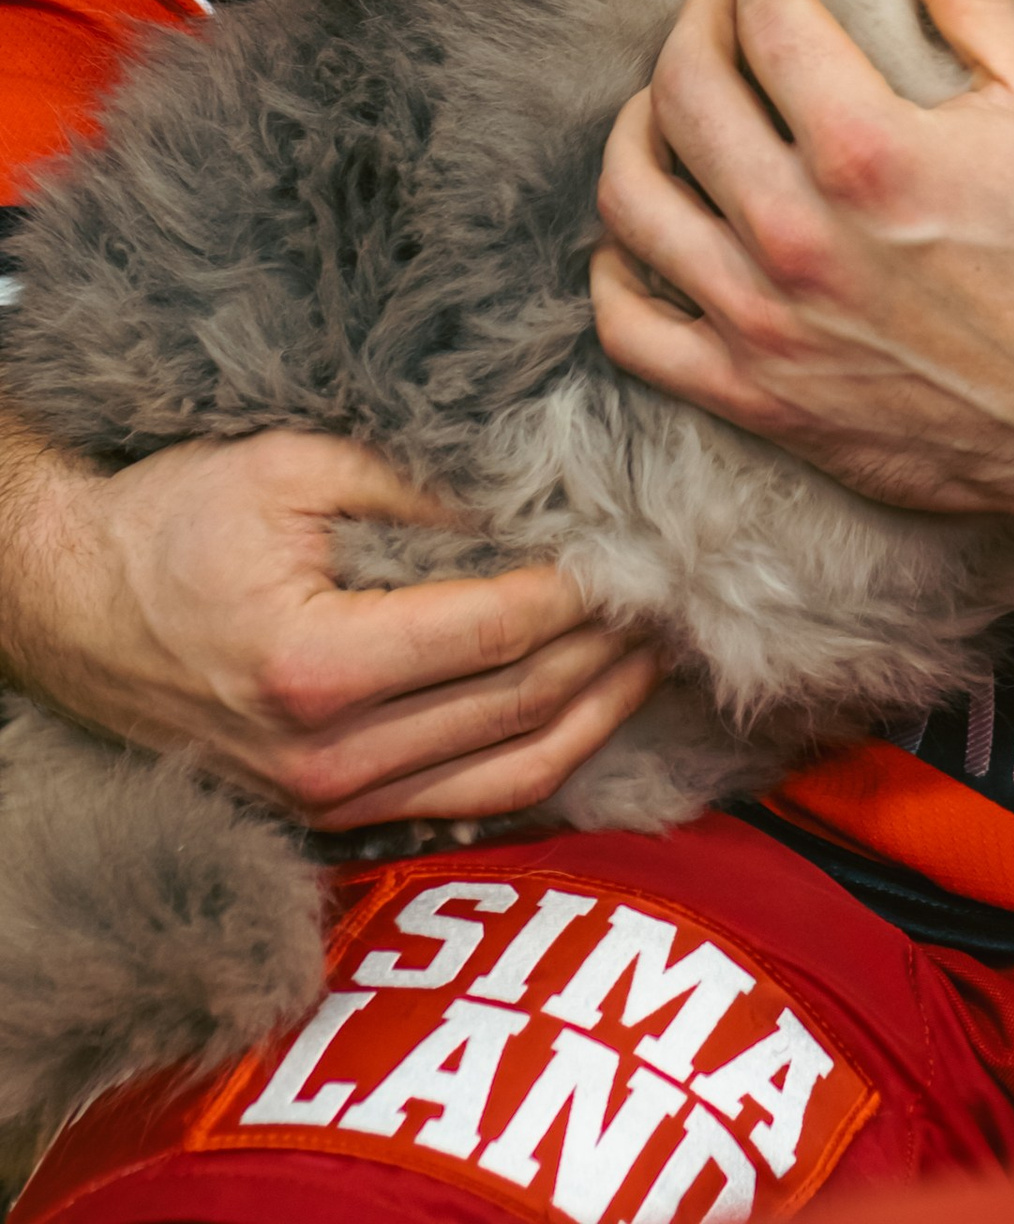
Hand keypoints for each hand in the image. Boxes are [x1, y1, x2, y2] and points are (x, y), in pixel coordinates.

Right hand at [0, 413, 657, 830]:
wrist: (70, 605)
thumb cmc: (173, 521)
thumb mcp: (294, 466)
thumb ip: (420, 485)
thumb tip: (538, 490)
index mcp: (317, 668)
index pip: (497, 632)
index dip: (583, 588)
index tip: (641, 541)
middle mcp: (327, 758)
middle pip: (518, 705)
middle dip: (611, 645)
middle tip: (676, 587)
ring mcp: (328, 802)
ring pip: (508, 773)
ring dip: (598, 711)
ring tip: (659, 649)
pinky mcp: (331, 814)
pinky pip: (466, 802)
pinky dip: (542, 760)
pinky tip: (591, 708)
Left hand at [592, 0, 1013, 523]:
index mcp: (867, 151)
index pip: (766, 20)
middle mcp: (797, 235)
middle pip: (683, 92)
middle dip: (694, 21)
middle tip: (718, 2)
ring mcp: (763, 321)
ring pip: (635, 198)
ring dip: (640, 125)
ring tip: (672, 97)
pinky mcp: (753, 394)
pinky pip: (630, 327)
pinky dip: (617, 268)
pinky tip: (649, 225)